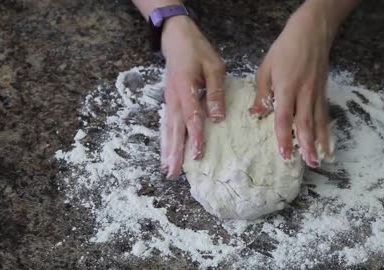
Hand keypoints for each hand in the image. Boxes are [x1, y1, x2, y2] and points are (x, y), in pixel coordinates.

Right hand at [160, 16, 225, 178]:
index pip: (191, 117)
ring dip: (167, 149)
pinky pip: (166, 123)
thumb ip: (215, 93)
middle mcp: (173, 98)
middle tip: (173, 173)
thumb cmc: (198, 51)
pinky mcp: (169, 100)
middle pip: (174, 129)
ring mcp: (168, 100)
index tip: (197, 154)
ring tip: (166, 169)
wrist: (176, 38)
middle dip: (174, 152)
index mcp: (185, 88)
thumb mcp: (214, 67)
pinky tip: (166, 151)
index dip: (195, 136)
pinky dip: (165, 138)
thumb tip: (218, 118)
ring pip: (167, 128)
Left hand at [251, 1, 336, 166]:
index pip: (284, 116)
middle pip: (305, 123)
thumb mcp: (266, 68)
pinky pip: (324, 116)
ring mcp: (316, 94)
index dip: (284, 136)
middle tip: (307, 163)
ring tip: (319, 160)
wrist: (311, 33)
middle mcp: (304, 93)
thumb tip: (256, 113)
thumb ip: (262, 92)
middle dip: (306, 144)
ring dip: (319, 142)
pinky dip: (326, 131)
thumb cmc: (284, 50)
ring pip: (318, 122)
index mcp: (286, 87)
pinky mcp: (323, 93)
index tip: (284, 153)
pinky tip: (327, 144)